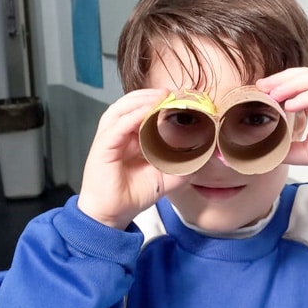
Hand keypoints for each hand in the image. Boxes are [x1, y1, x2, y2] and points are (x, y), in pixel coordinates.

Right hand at [77, 89, 184, 228]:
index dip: (160, 102)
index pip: (143, 110)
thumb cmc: (133, 195)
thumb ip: (183, 166)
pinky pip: (118, 126)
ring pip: (122, 109)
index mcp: (132, 138)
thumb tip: (204, 157)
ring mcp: (110, 138)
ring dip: (142, 99)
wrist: (113, 214)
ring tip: (161, 96)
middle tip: (173, 92)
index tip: (181, 98)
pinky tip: (146, 111)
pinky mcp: (103, 146)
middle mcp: (119, 134)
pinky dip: (132, 116)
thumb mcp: (166, 178)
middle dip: (152, 95)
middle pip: (132, 104)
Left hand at [257, 69, 307, 172]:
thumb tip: (266, 151)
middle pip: (303, 76)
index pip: (297, 83)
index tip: (259, 90)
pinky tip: (292, 104)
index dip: (278, 84)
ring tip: (273, 93)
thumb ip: (288, 148)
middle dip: (280, 79)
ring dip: (292, 84)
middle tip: (261, 86)